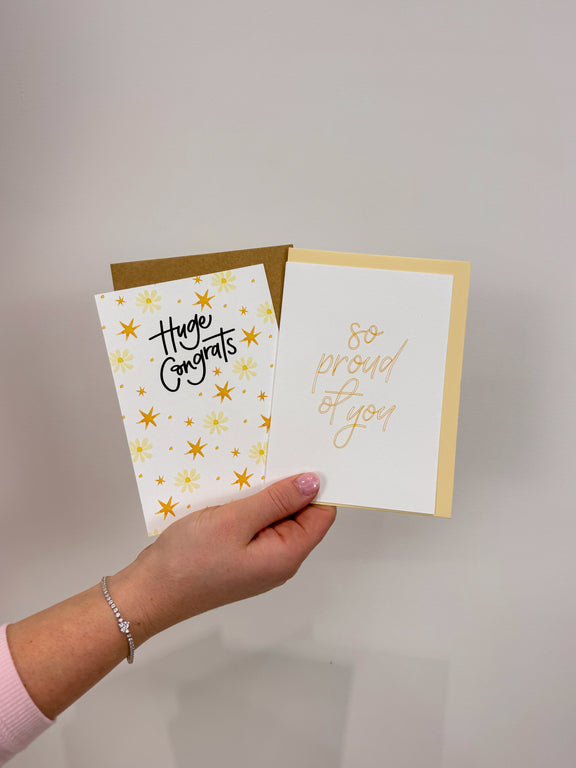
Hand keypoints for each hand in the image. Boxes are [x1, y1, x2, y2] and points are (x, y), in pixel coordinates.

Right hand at [110, 473, 336, 643]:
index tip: (303, 456)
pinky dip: (246, 506)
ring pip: (273, 517)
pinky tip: (231, 490)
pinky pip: (253, 525)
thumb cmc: (189, 560)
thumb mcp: (235, 521)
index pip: (321, 515)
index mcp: (287, 554)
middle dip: (286, 487)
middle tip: (270, 456)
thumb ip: (276, 501)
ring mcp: (258, 559)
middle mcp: (278, 559)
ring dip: (262, 494)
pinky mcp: (239, 556)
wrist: (150, 592)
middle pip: (298, 514)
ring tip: (246, 470)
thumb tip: (313, 483)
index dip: (317, 486)